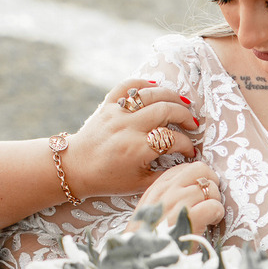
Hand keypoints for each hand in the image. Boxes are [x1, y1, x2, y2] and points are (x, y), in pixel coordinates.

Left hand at [66, 79, 200, 197]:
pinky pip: (127, 86)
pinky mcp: (107, 105)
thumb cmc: (108, 179)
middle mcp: (128, 128)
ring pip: (151, 94)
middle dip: (186, 117)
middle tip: (192, 125)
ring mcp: (117, 113)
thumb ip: (165, 174)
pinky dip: (143, 84)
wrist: (74, 167)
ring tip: (182, 105)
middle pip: (166, 110)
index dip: (188, 146)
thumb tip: (187, 165)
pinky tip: (156, 89)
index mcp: (136, 149)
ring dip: (172, 97)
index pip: (173, 140)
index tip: (191, 152)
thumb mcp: (139, 184)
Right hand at [131, 161, 224, 234]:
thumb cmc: (150, 237)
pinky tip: (210, 223)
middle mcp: (168, 191)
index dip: (198, 178)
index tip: (199, 192)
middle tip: (209, 200)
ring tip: (208, 215)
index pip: (186, 168)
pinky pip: (214, 206)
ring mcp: (179, 203)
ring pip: (211, 189)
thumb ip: (168, 196)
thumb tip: (193, 189)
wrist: (140, 258)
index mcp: (158, 187)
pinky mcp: (190, 218)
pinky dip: (217, 215)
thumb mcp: (152, 209)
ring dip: (215, 202)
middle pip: (201, 170)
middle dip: (210, 184)